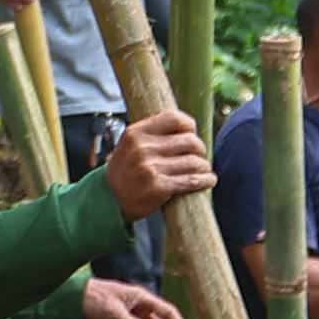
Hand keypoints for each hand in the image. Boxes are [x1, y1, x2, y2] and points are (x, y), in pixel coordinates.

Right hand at [101, 101, 212, 222]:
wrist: (110, 200)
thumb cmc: (125, 171)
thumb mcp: (130, 145)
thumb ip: (153, 134)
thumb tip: (187, 128)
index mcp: (136, 133)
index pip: (174, 118)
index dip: (189, 126)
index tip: (192, 134)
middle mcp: (143, 148)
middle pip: (189, 141)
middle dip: (200, 150)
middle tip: (199, 157)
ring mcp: (150, 168)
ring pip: (194, 162)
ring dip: (204, 167)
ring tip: (204, 170)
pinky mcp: (159, 187)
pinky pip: (191, 180)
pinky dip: (205, 180)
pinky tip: (208, 180)